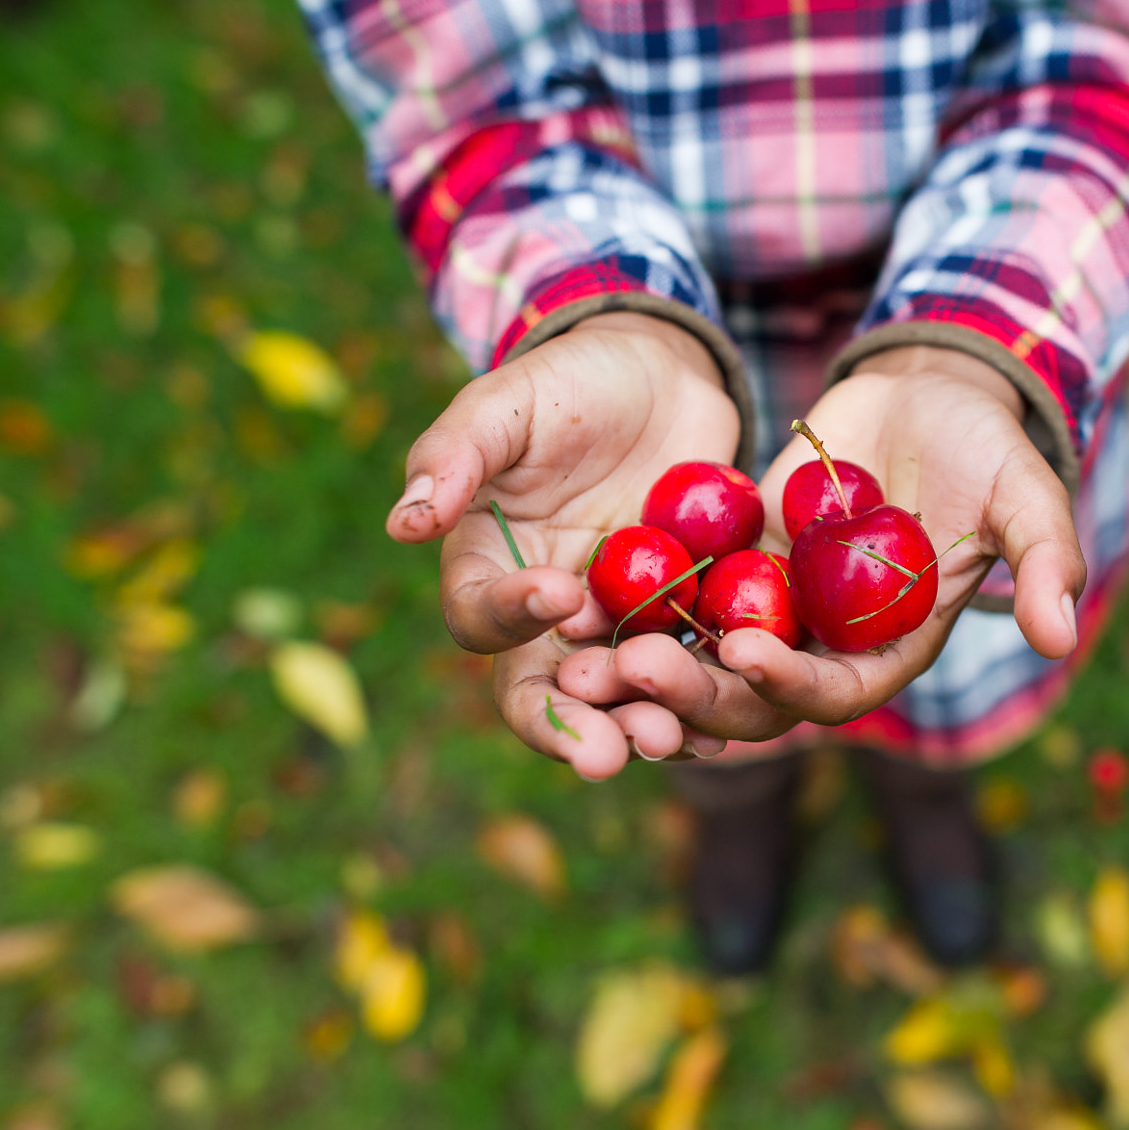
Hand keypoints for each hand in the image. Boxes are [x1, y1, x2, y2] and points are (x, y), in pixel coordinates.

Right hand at [390, 311, 739, 777]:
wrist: (663, 375)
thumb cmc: (569, 382)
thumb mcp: (508, 402)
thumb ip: (455, 455)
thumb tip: (403, 524)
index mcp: (488, 568)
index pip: (482, 614)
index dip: (511, 614)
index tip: (558, 592)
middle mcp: (546, 616)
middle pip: (542, 689)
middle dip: (570, 724)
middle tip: (603, 754)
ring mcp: (617, 626)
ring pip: (616, 697)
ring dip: (638, 725)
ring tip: (669, 740)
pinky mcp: (681, 622)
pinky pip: (687, 672)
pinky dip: (702, 701)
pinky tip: (725, 725)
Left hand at [557, 345, 1086, 737]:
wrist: (929, 394)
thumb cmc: (988, 446)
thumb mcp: (1024, 494)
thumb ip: (1043, 562)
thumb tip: (1060, 637)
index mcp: (890, 652)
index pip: (835, 694)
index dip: (790, 683)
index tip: (744, 649)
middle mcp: (825, 646)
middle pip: (750, 696)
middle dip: (693, 691)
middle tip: (630, 667)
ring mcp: (774, 609)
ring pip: (698, 658)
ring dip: (644, 663)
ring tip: (584, 651)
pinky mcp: (733, 566)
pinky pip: (677, 597)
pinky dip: (632, 603)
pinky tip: (574, 595)